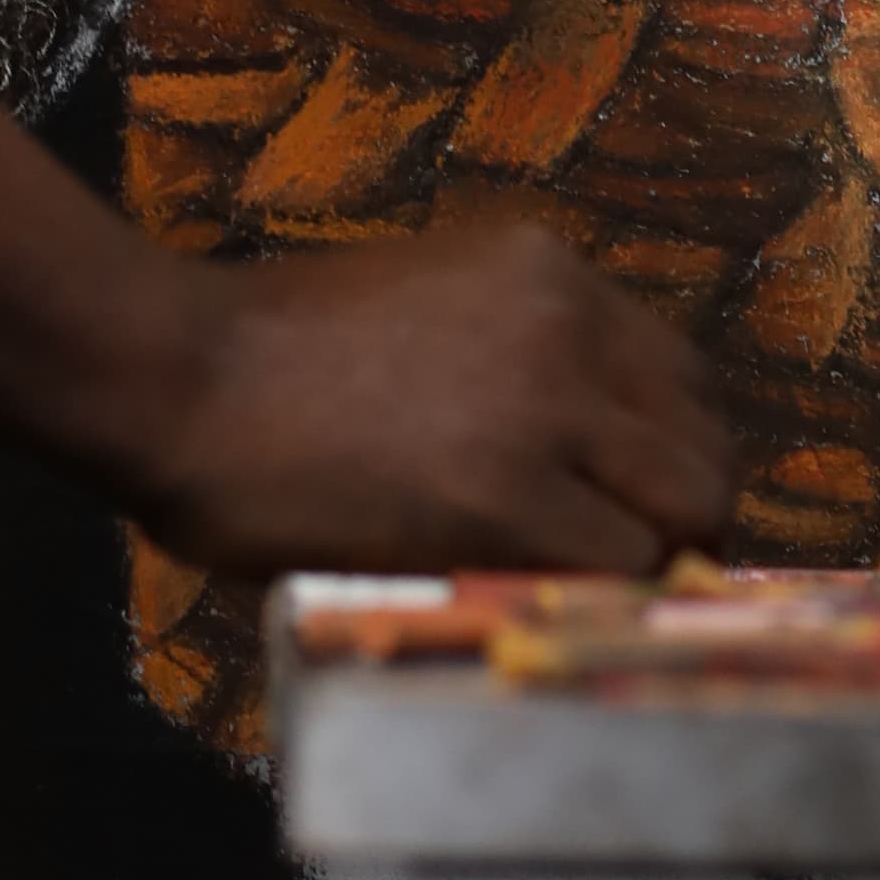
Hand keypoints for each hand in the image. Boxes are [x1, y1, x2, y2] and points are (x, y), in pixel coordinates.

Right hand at [124, 210, 739, 582]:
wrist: (176, 377)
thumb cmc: (265, 353)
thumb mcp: (422, 308)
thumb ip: (513, 362)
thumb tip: (584, 463)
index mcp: (542, 270)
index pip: (681, 380)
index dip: (665, 461)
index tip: (630, 514)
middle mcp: (564, 322)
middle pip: (703, 448)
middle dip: (678, 524)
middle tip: (617, 580)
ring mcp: (542, 406)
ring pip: (684, 513)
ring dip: (646, 570)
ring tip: (574, 601)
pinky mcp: (506, 496)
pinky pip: (618, 572)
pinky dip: (595, 606)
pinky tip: (533, 609)